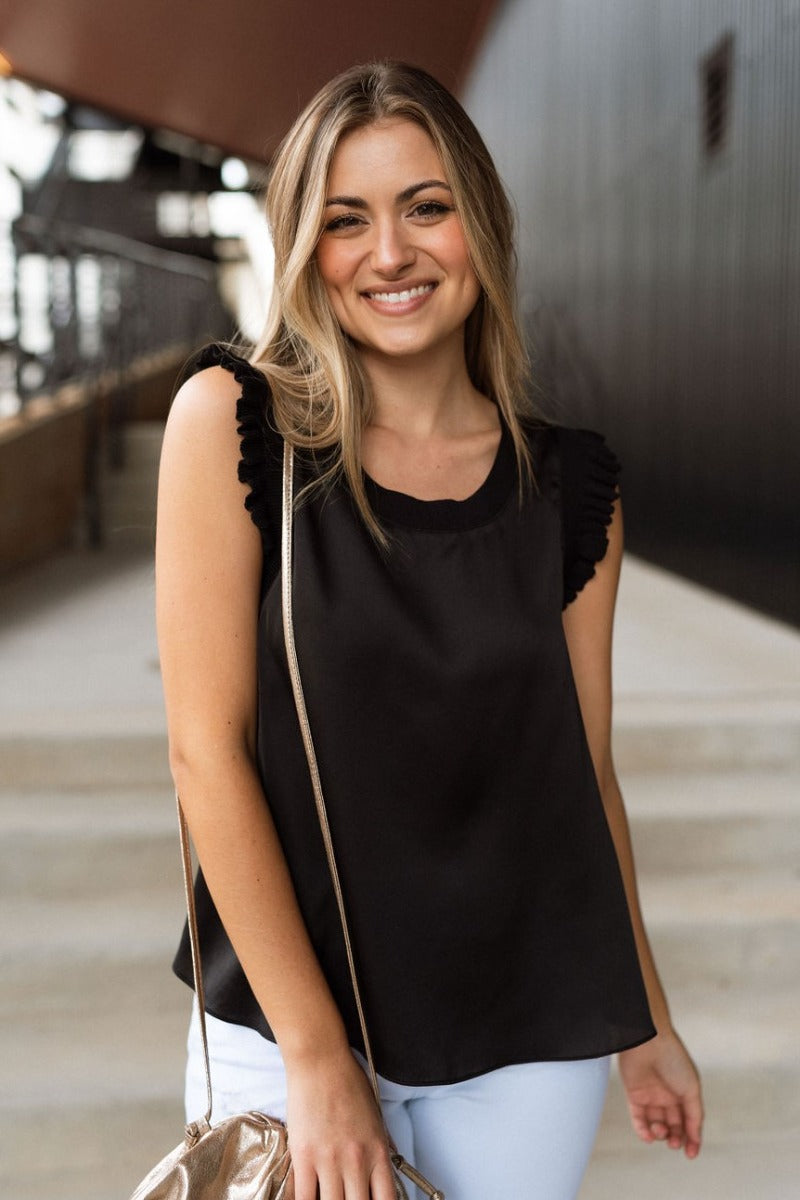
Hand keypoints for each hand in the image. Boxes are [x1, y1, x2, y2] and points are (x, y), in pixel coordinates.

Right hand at [285, 1047, 396, 1199]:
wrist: (321, 1062)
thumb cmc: (349, 1084)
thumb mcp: (376, 1118)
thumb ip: (380, 1149)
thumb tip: (382, 1175)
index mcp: (378, 1152)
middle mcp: (357, 1161)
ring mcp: (330, 1161)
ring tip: (329, 1197)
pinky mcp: (304, 1157)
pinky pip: (303, 1199)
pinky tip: (308, 1199)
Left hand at [617, 1028, 703, 1158]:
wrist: (648, 1041)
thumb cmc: (673, 1060)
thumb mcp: (691, 1089)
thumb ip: (694, 1115)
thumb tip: (694, 1138)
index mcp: (684, 1092)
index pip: (689, 1121)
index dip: (691, 1139)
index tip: (691, 1154)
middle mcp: (668, 1095)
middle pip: (673, 1126)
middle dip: (674, 1138)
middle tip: (674, 1143)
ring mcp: (651, 1095)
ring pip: (656, 1125)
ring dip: (659, 1135)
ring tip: (661, 1132)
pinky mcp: (634, 1095)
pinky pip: (638, 1119)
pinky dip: (643, 1131)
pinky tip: (648, 1136)